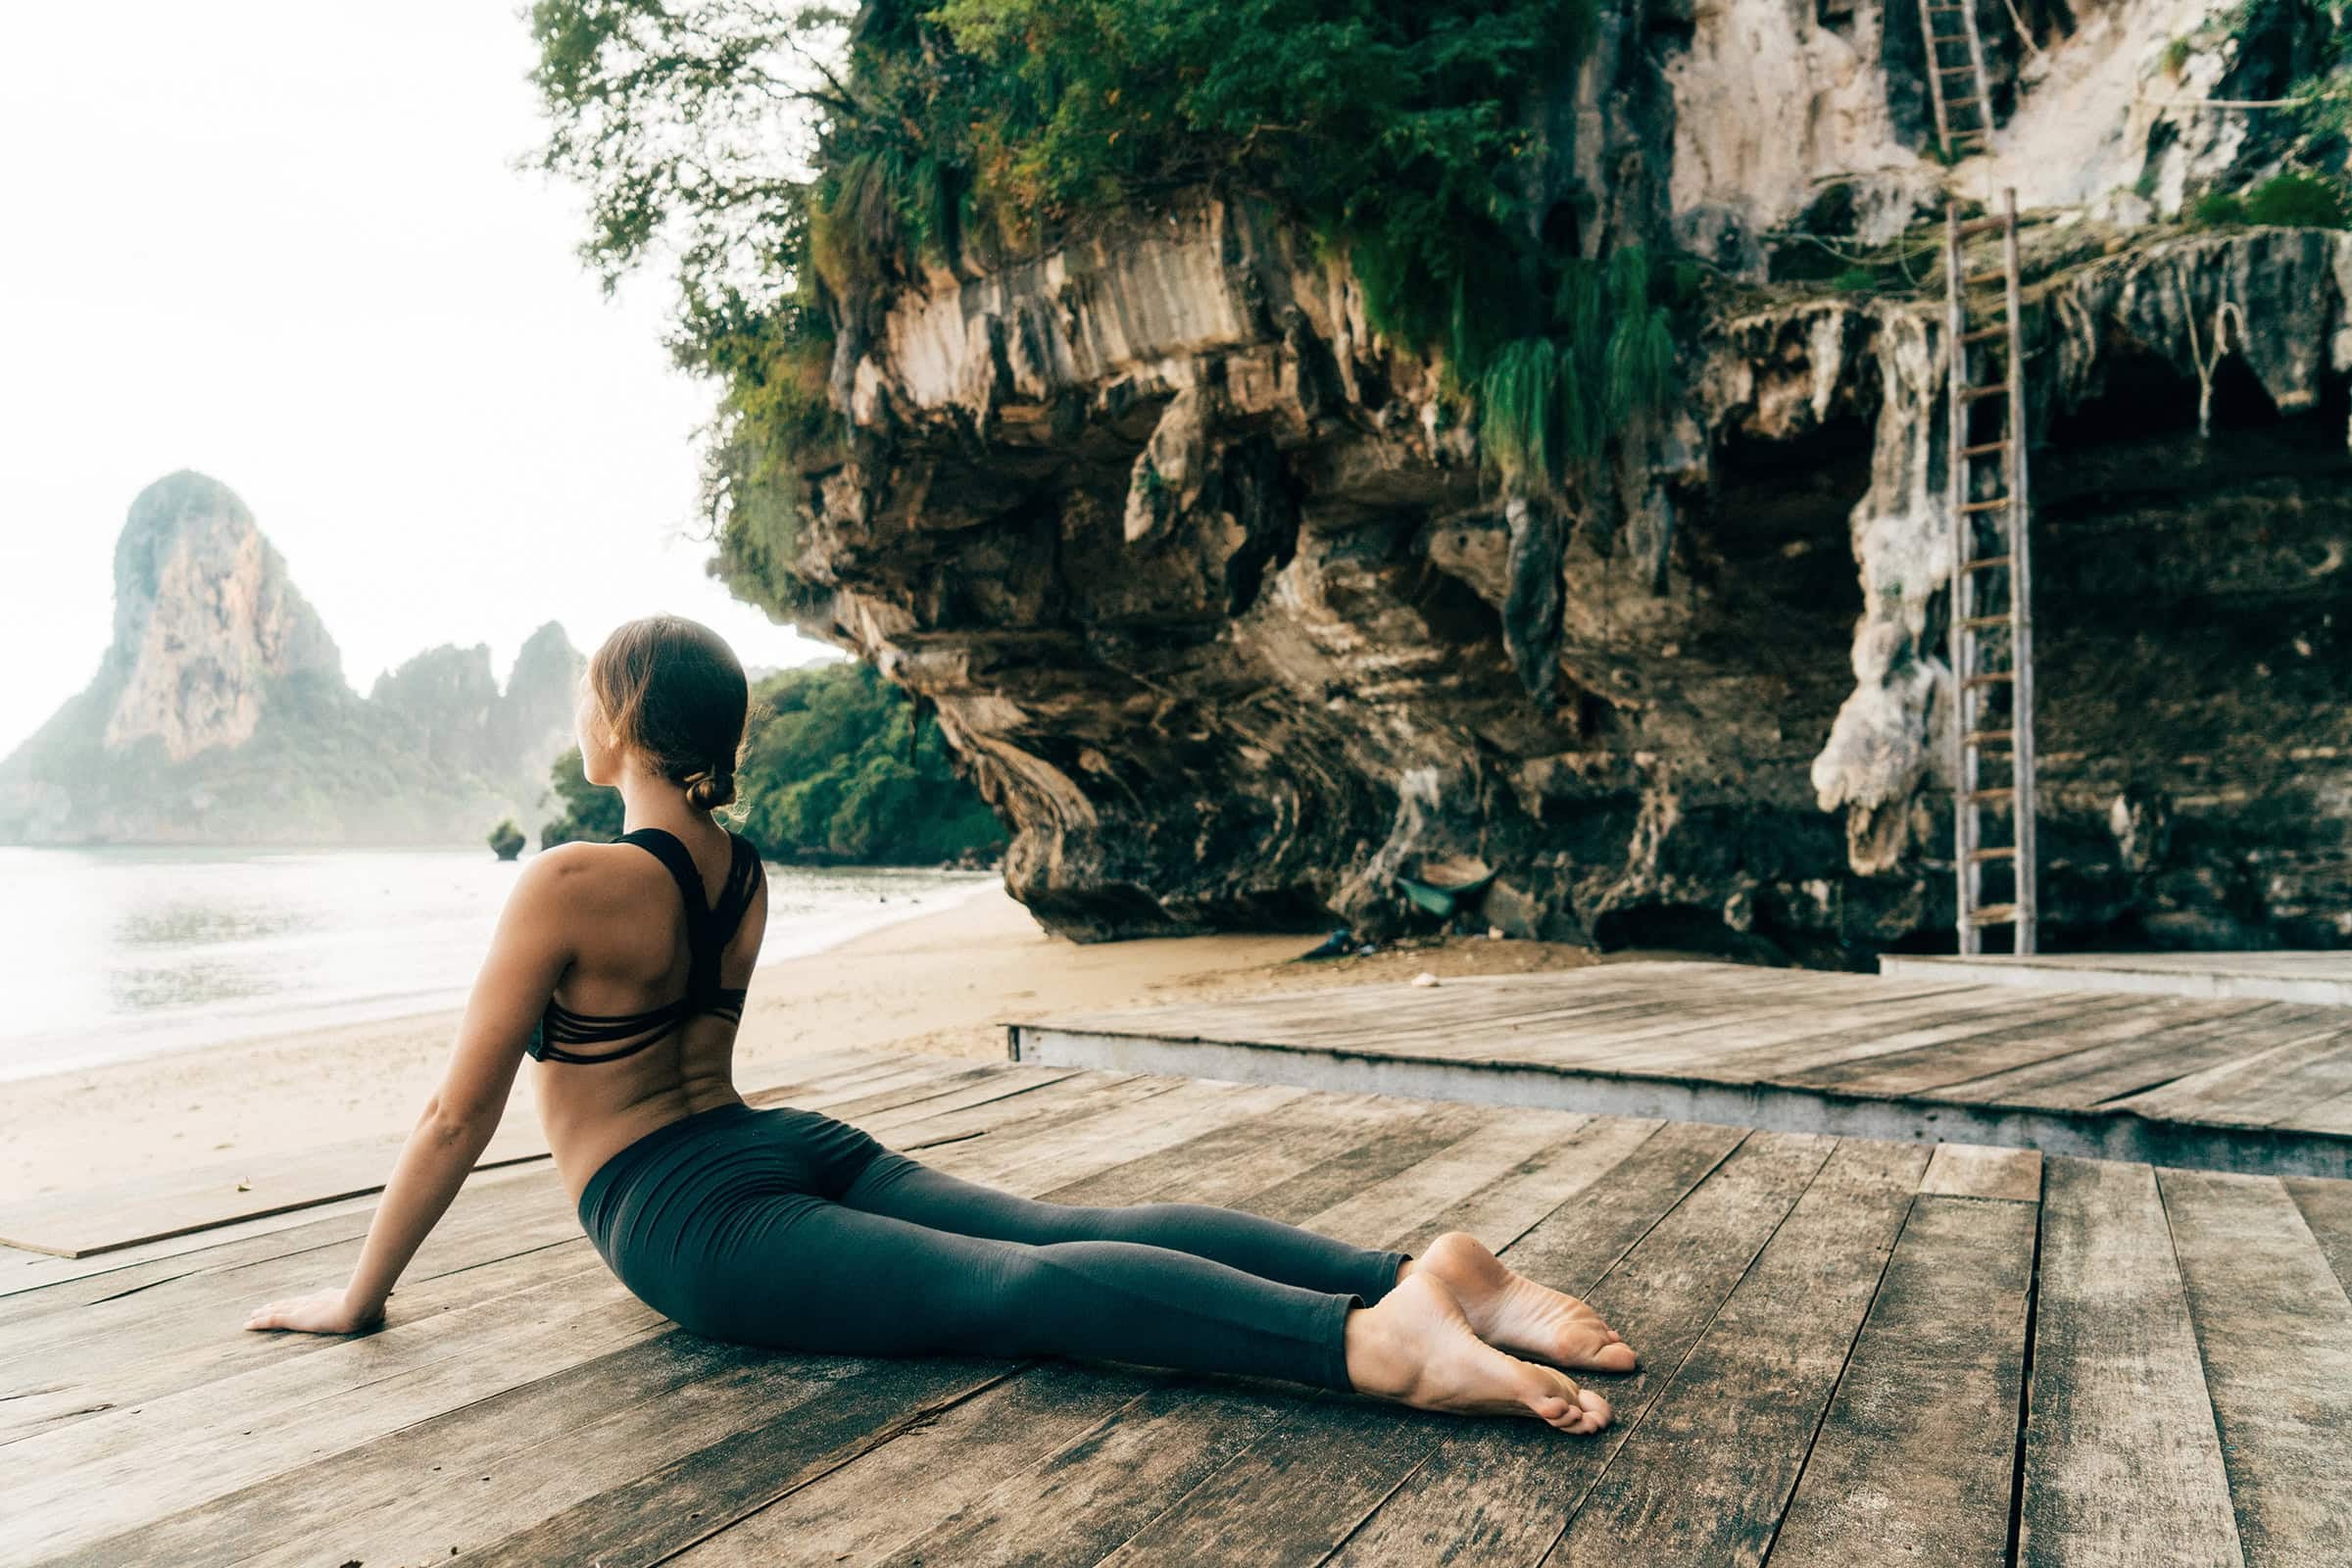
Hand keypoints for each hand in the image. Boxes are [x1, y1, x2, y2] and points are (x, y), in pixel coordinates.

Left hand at [243, 1287, 384, 1335]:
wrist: (361, 1305)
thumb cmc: (370, 1307)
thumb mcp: (371, 1308)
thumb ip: (372, 1308)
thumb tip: (384, 1309)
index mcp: (329, 1297)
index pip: (309, 1300)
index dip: (297, 1302)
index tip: (290, 1303)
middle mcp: (313, 1300)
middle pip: (290, 1302)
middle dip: (276, 1305)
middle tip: (263, 1307)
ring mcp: (304, 1309)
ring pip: (277, 1311)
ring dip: (263, 1313)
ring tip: (252, 1315)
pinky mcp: (296, 1318)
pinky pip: (272, 1321)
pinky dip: (258, 1323)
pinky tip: (247, 1325)